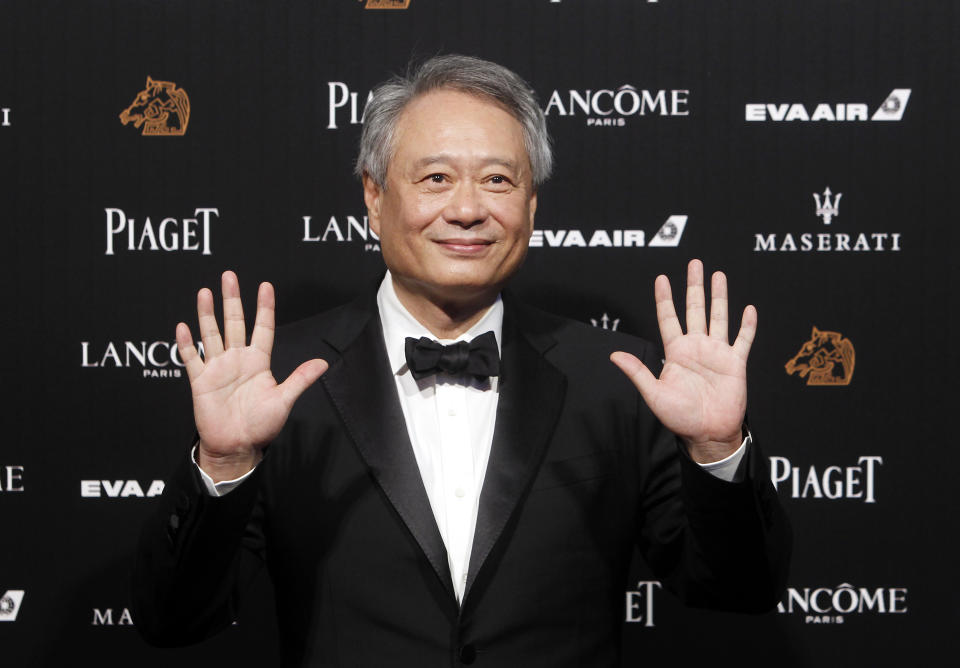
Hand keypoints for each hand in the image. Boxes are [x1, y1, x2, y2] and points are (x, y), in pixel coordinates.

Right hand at [176, 271, 328, 480]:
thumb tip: (323, 363)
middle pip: (234, 323)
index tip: (266, 286)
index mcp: (258, 362)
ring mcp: (217, 368)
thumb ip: (300, 379)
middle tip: (229, 275)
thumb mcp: (283, 400)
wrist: (237, 446)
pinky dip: (187, 343)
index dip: (264, 308)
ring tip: (204, 292)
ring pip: (211, 334)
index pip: (263, 328)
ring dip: (207, 314)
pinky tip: (183, 326)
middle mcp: (237, 360)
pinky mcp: (201, 381)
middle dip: (232, 300)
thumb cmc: (262, 425)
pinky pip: (192, 358)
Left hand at [610, 259, 754, 463]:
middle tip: (695, 263)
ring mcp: (717, 353)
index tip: (661, 279)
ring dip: (719, 296)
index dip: (664, 299)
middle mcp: (696, 347)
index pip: (668, 319)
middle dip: (694, 286)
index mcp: (676, 353)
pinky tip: (748, 308)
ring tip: (718, 274)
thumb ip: (637, 372)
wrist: (708, 434)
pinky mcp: (735, 363)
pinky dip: (747, 325)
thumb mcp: (654, 394)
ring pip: (719, 317)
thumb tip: (613, 355)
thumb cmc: (680, 417)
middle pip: (694, 310)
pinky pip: (743, 340)